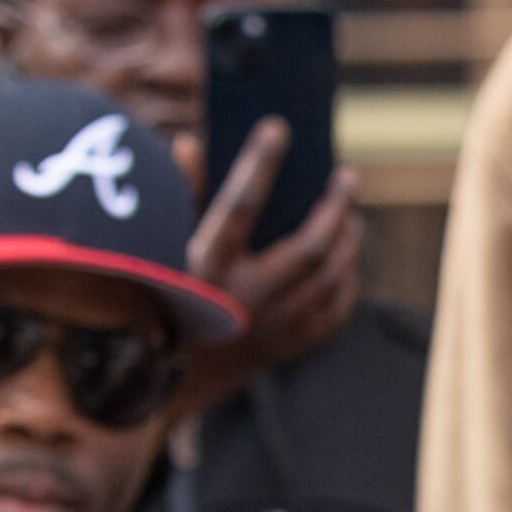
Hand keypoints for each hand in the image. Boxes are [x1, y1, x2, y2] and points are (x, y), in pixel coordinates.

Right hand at [178, 118, 361, 418]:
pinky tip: (349, 260)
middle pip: (311, 246)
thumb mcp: (158, 250)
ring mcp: (274, 326)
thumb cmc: (158, 301)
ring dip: (349, 241)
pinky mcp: (289, 347)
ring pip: (332, 278)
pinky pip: (335, 312)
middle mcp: (247, 297)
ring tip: (353, 213)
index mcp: (207, 266)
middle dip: (336, 207)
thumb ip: (177, 197)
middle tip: (348, 177)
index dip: (260, 162)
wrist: (166, 383)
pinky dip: (348, 282)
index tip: (278, 129)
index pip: (240, 203)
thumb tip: (190, 144)